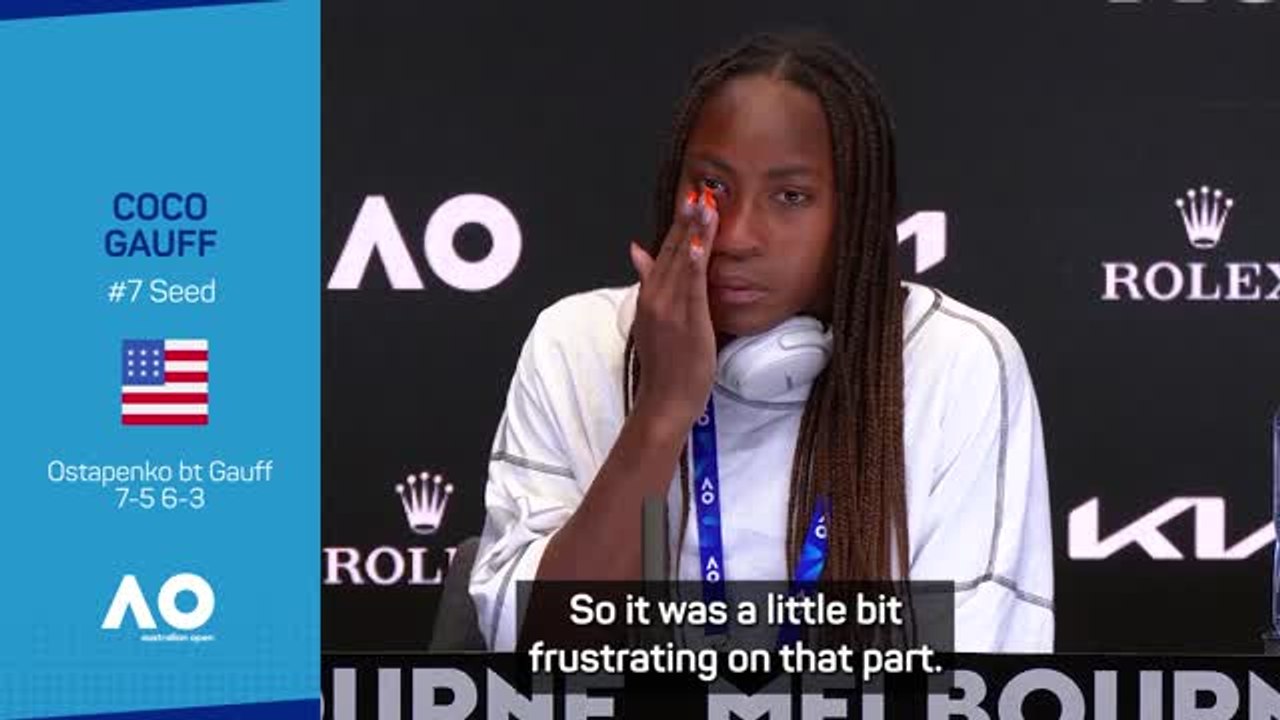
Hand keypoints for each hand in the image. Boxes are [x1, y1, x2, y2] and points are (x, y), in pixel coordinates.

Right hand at [628, 187, 719, 436]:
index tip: (691, 199)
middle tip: (701, 190)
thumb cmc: (664, 364)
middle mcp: (657, 296)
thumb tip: (637, 251)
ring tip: (707, 204)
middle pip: (673, 249)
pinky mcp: (687, 320)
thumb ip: (647, 280)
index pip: (664, 250)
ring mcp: (670, 307)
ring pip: (684, 261)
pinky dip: (697, 262)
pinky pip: (694, 285)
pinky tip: (704, 242)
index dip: (678, 224)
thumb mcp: (650, 317)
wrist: (664, 400)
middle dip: (688, 219)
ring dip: (696, 231)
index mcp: (650, 294)